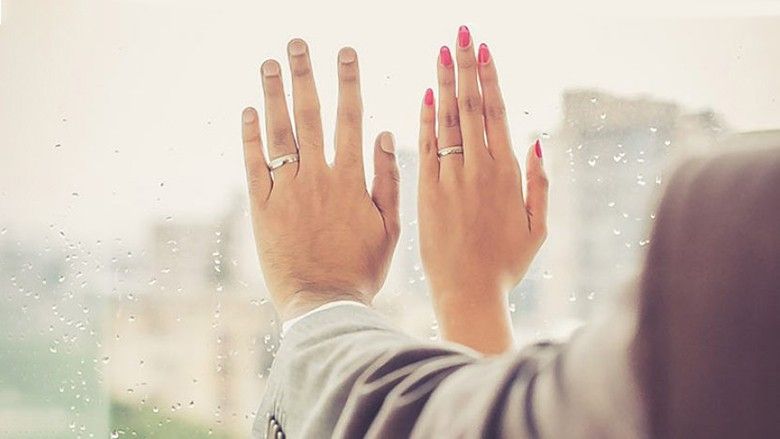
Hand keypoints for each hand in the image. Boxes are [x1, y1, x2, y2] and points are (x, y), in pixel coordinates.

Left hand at [241, 39, 399, 320]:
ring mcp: (287, 191)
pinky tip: (248, 110)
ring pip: (279, 133)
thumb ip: (387, 179)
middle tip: (297, 43)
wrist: (324, 305)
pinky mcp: (262, 208)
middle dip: (304, 75)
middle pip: (309, 116)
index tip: (346, 52)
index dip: (348, 82)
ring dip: (273, 95)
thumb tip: (385, 134)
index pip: (349, 118)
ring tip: (269, 64)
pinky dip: (250, 137)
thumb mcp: (390, 228)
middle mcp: (317, 177)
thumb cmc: (361, 269)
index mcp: (350, 179)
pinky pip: (253, 165)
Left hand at [418, 27, 548, 353]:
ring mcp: (451, 180)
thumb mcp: (536, 229)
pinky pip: (426, 149)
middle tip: (460, 32)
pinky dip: (425, 121)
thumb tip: (538, 143)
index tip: (483, 48)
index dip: (489, 78)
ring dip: (444, 83)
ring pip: (447, 122)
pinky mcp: (426, 193)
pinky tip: (425, 94)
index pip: (496, 113)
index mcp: (508, 174)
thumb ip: (539, 185)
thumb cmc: (505, 265)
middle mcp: (479, 170)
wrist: (468, 295)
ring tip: (441, 51)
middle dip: (465, 67)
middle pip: (471, 107)